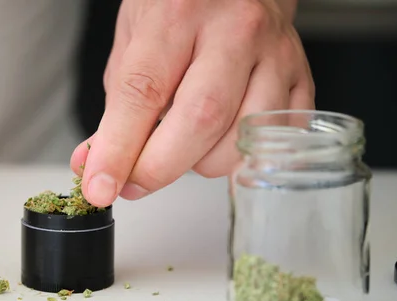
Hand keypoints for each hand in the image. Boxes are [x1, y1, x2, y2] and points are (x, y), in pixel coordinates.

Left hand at [70, 0, 313, 206]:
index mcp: (179, 13)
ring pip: (239, 140)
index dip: (119, 149)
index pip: (143, 92)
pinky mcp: (302, 80)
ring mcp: (276, 56)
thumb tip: (94, 165)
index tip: (101, 187)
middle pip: (200, 120)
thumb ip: (117, 107)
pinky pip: (273, 143)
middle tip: (135, 182)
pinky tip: (221, 142)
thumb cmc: (182, 9)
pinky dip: (240, 159)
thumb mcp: (135, 42)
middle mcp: (235, 31)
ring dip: (200, 163)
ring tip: (184, 145)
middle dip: (159, 168)